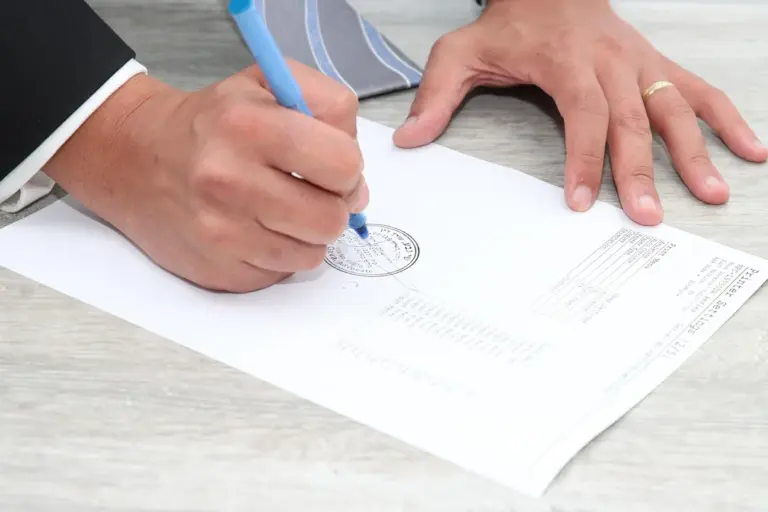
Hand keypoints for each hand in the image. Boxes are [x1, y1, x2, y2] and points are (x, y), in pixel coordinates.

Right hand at [46, 62, 367, 291]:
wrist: (134, 159)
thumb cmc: (211, 122)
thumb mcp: (269, 81)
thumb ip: (329, 106)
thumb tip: (359, 183)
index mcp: (247, 125)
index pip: (343, 164)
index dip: (347, 166)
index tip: (329, 164)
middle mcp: (229, 180)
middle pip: (332, 218)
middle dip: (332, 205)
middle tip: (310, 191)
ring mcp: (220, 232)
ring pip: (312, 253)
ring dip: (307, 233)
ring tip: (280, 208)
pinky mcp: (217, 269)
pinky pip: (282, 273)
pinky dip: (280, 254)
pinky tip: (257, 229)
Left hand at [393, 0, 767, 224]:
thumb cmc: (510, 21)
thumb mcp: (461, 51)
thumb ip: (437, 95)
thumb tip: (409, 139)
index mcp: (566, 60)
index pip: (582, 114)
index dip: (585, 158)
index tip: (584, 201)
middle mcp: (611, 61)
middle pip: (631, 119)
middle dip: (641, 170)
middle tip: (648, 216)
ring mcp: (640, 63)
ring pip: (674, 107)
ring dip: (696, 152)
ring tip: (713, 193)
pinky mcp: (656, 66)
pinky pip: (698, 90)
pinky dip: (726, 119)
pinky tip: (750, 148)